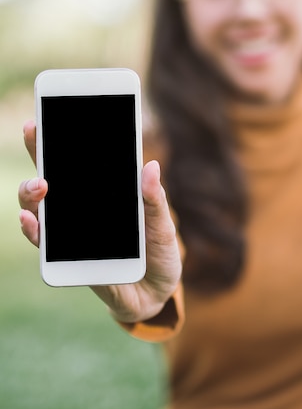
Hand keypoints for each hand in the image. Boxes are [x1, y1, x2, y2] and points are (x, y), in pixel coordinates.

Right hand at [18, 121, 181, 323]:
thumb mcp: (163, 224)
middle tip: (34, 132)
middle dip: (39, 153)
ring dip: (33, 194)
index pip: (78, 162)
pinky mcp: (70, 261)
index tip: (47, 115)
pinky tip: (32, 221)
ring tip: (40, 186)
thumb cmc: (159, 250)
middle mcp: (82, 209)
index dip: (61, 139)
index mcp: (104, 194)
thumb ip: (155, 200)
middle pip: (52, 177)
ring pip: (41, 209)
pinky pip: (46, 246)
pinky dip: (36, 233)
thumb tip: (150, 166)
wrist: (158, 292)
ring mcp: (72, 234)